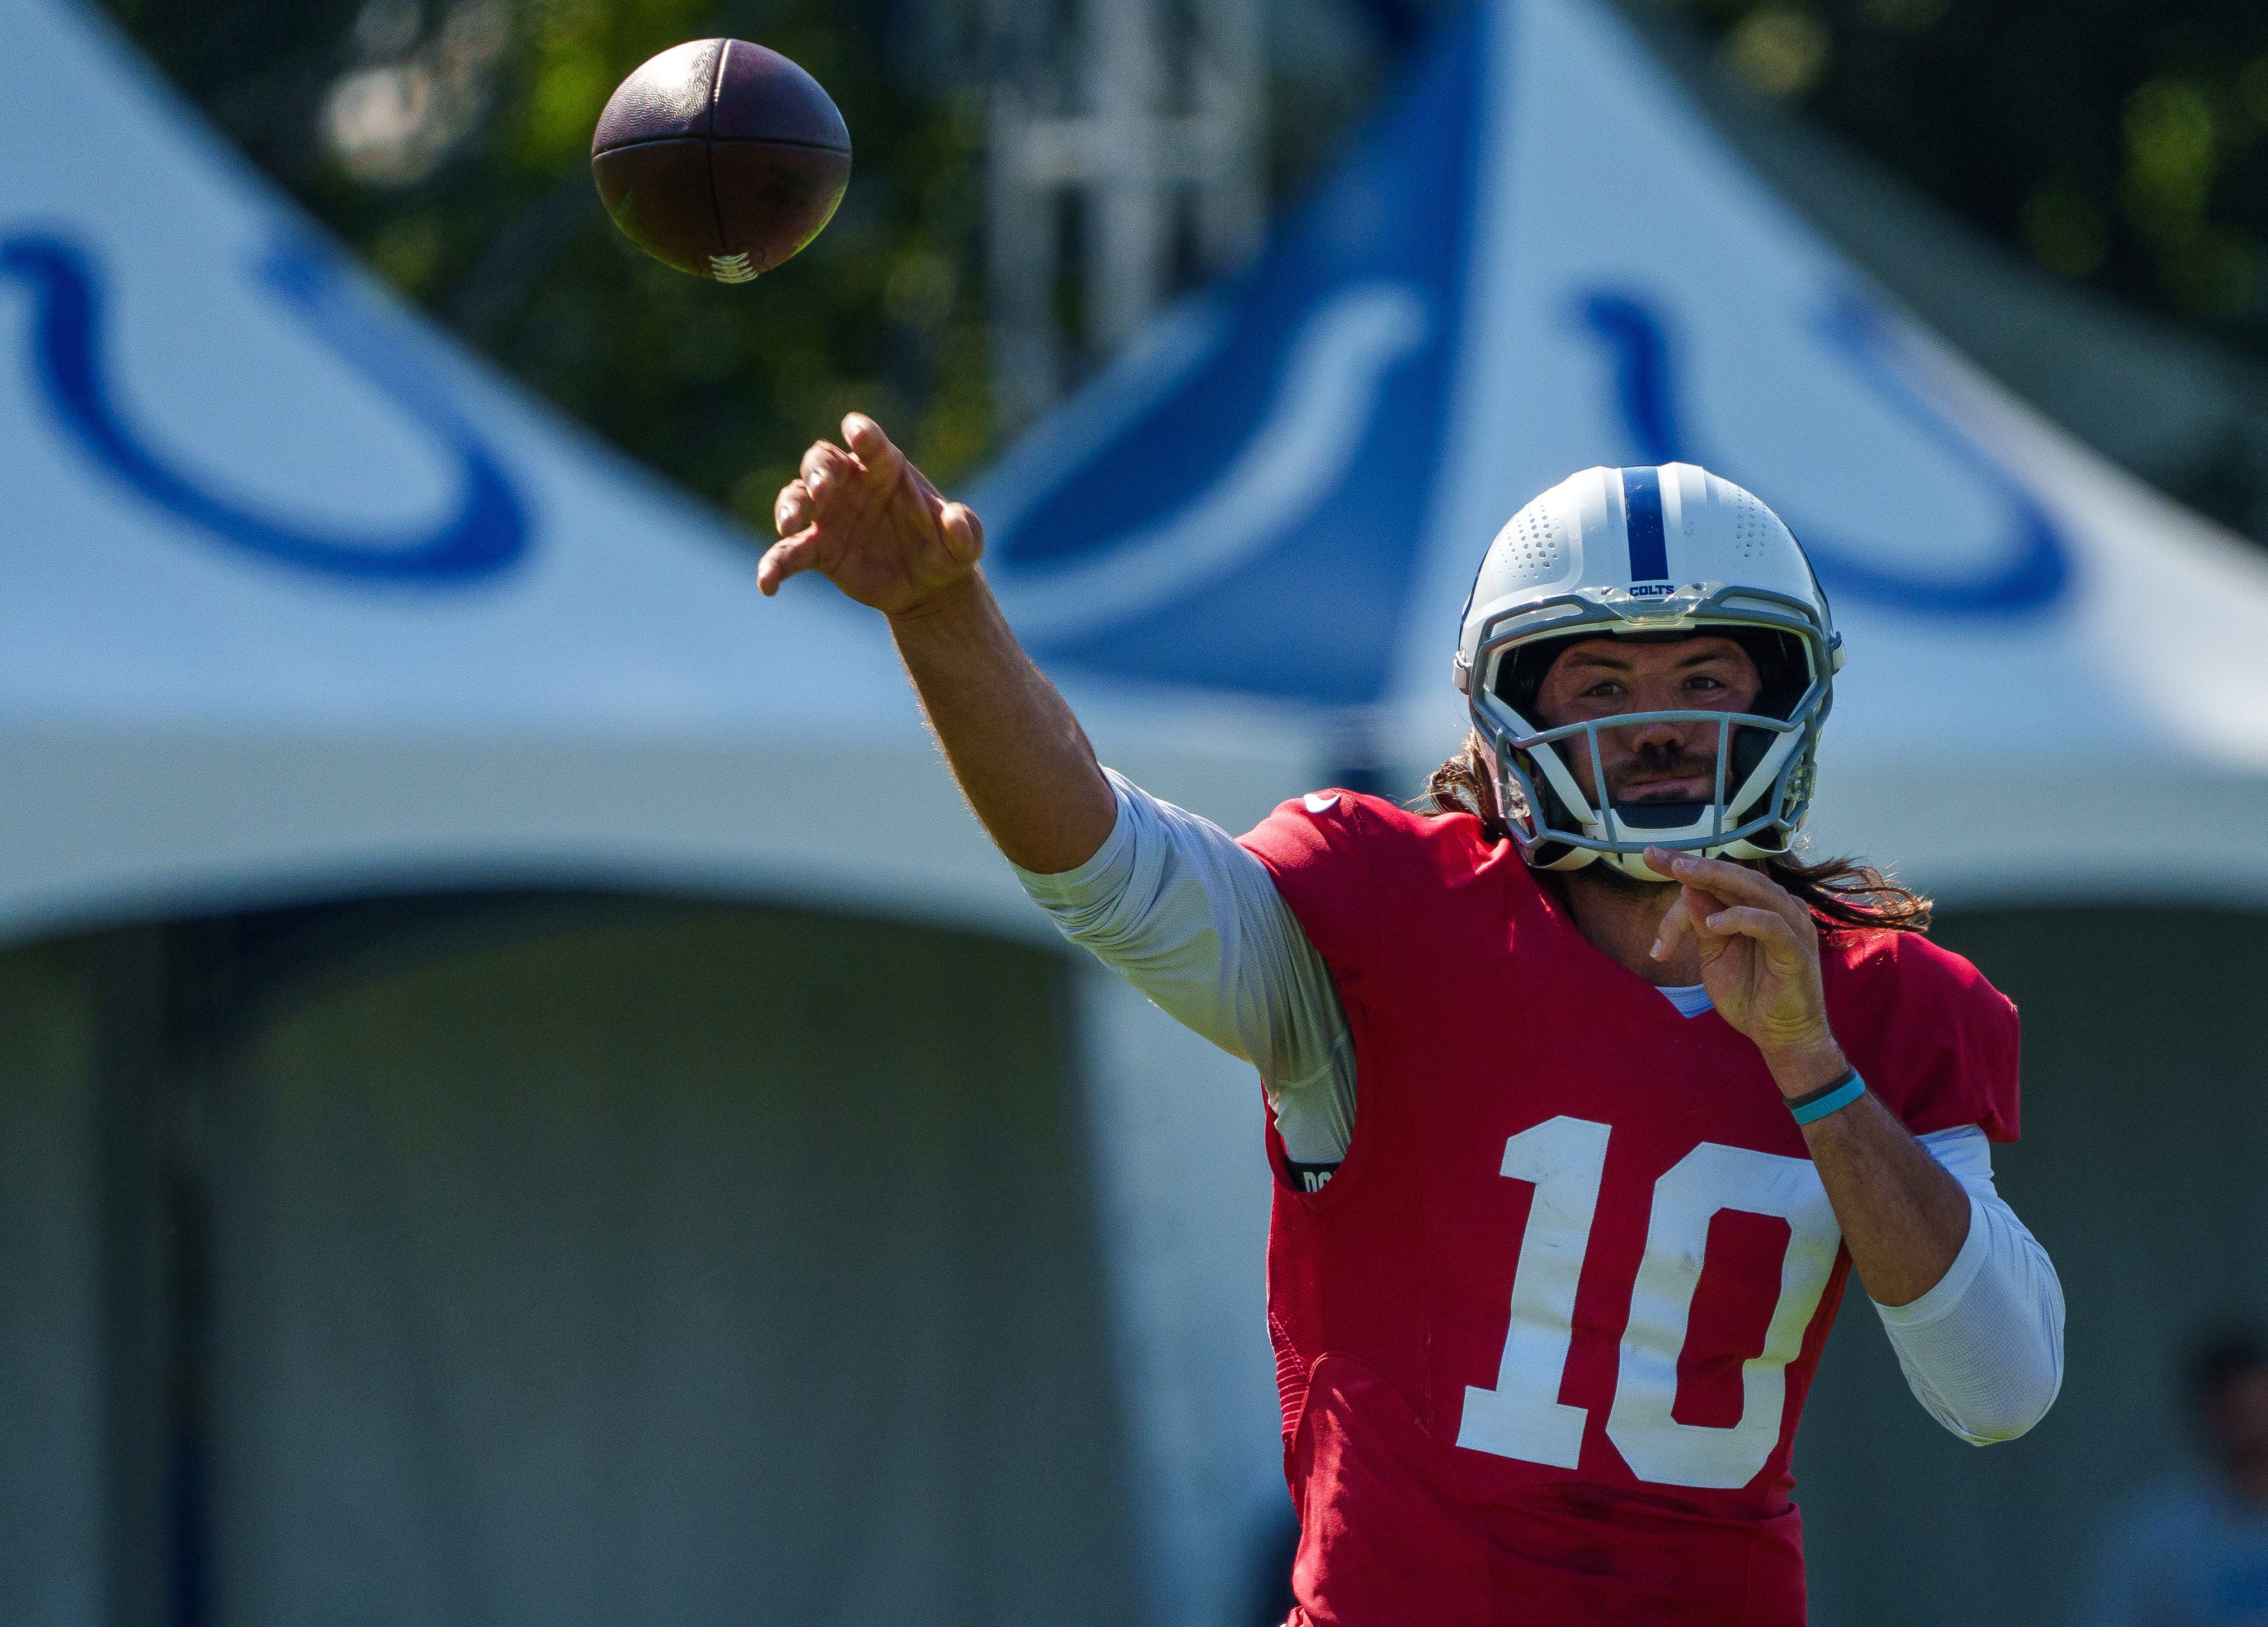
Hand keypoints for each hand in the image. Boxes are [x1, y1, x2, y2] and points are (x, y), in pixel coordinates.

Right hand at [759, 415, 984, 617]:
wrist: (927, 588)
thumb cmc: (945, 551)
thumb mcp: (965, 546)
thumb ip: (965, 531)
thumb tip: (955, 519)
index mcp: (887, 470)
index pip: (871, 444)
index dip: (863, 434)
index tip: (856, 431)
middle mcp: (852, 485)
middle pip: (822, 462)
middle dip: (817, 471)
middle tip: (821, 490)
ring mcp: (830, 516)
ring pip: (796, 497)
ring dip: (788, 506)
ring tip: (788, 526)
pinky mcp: (819, 550)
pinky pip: (788, 553)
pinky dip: (773, 566)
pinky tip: (767, 585)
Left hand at [1647, 847, 1845, 1095]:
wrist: (1779, 1037)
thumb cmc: (1749, 995)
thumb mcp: (1714, 955)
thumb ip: (1703, 924)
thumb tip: (1686, 889)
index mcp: (1755, 907)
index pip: (1718, 880)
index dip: (1685, 867)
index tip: (1649, 856)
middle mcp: (1777, 908)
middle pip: (1734, 876)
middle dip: (1695, 865)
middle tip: (1661, 858)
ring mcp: (1791, 925)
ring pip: (1754, 889)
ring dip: (1716, 879)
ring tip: (1682, 875)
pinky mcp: (1797, 949)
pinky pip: (1770, 924)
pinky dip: (1740, 919)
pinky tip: (1711, 923)